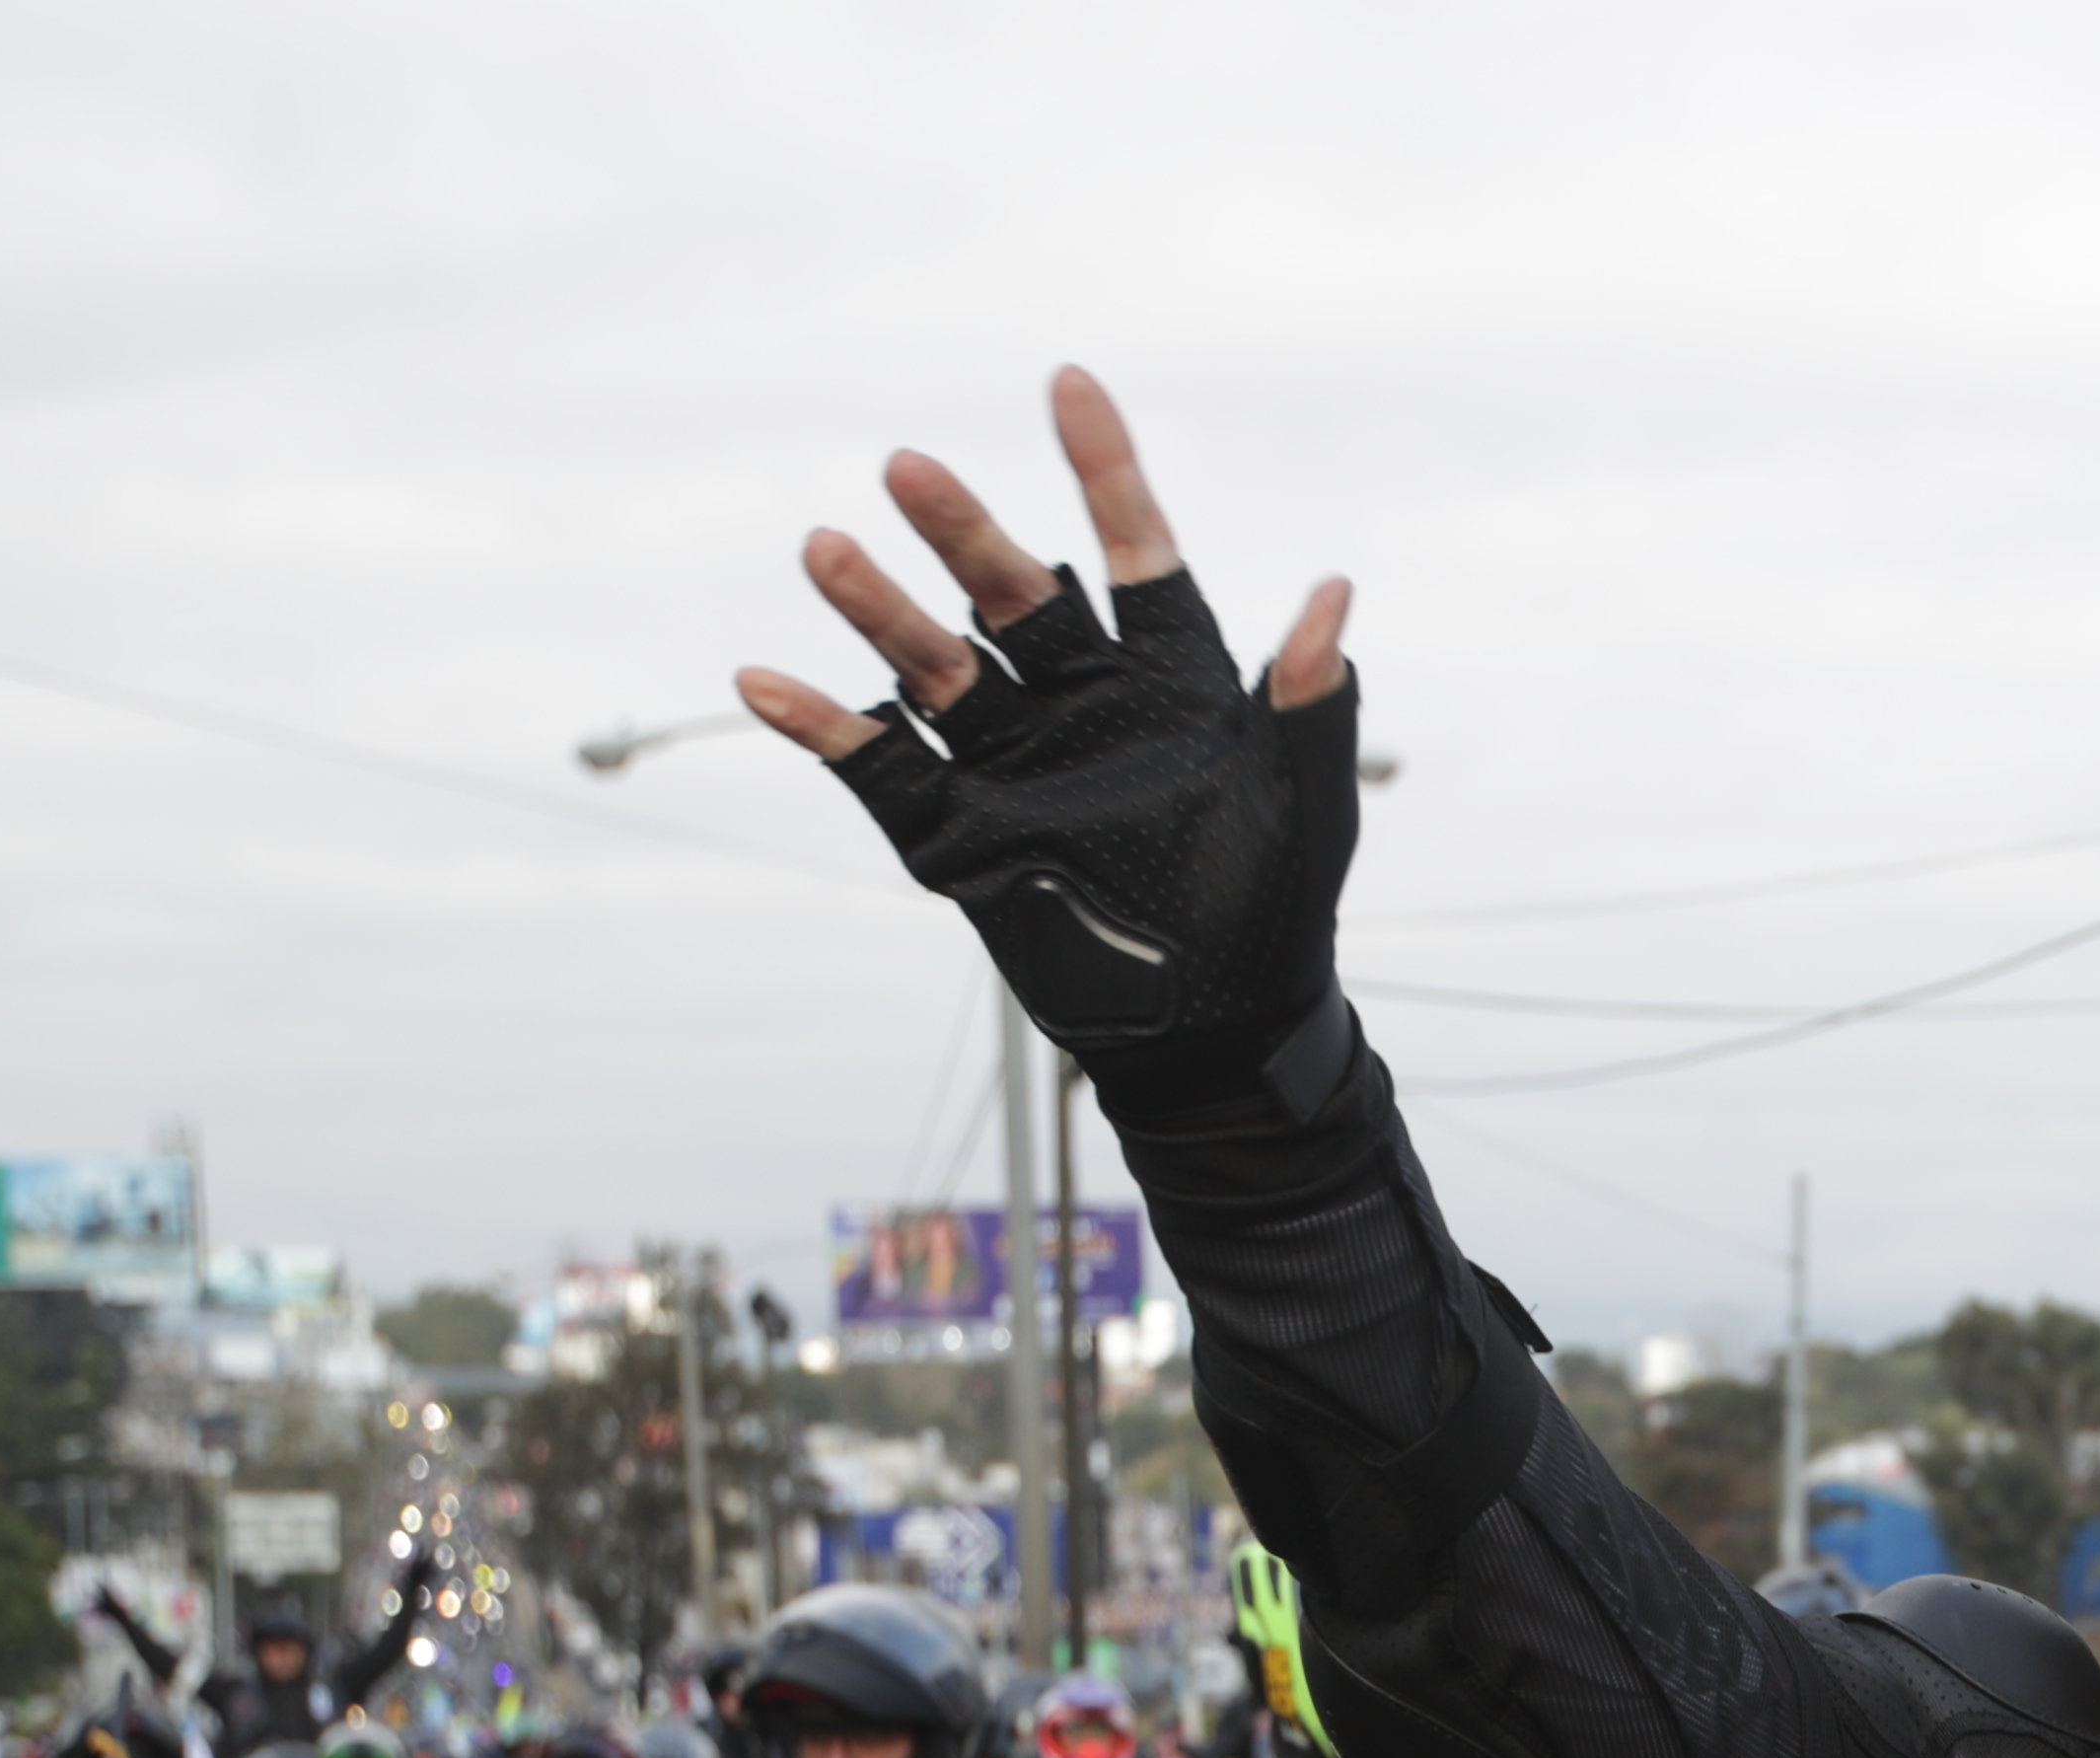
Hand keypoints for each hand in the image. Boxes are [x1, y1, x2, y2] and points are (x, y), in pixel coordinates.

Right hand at [741, 367, 1366, 1126]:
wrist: (1215, 1031)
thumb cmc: (1277, 911)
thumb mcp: (1309, 809)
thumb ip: (1314, 707)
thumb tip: (1334, 595)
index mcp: (1167, 680)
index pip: (1134, 551)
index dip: (1104, 470)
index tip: (1069, 383)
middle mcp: (1079, 703)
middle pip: (1012, 595)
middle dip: (962, 533)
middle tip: (910, 468)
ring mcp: (1012, 763)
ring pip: (934, 665)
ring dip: (879, 609)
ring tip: (827, 549)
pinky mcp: (957, 832)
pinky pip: (878, 767)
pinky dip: (822, 726)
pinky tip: (766, 681)